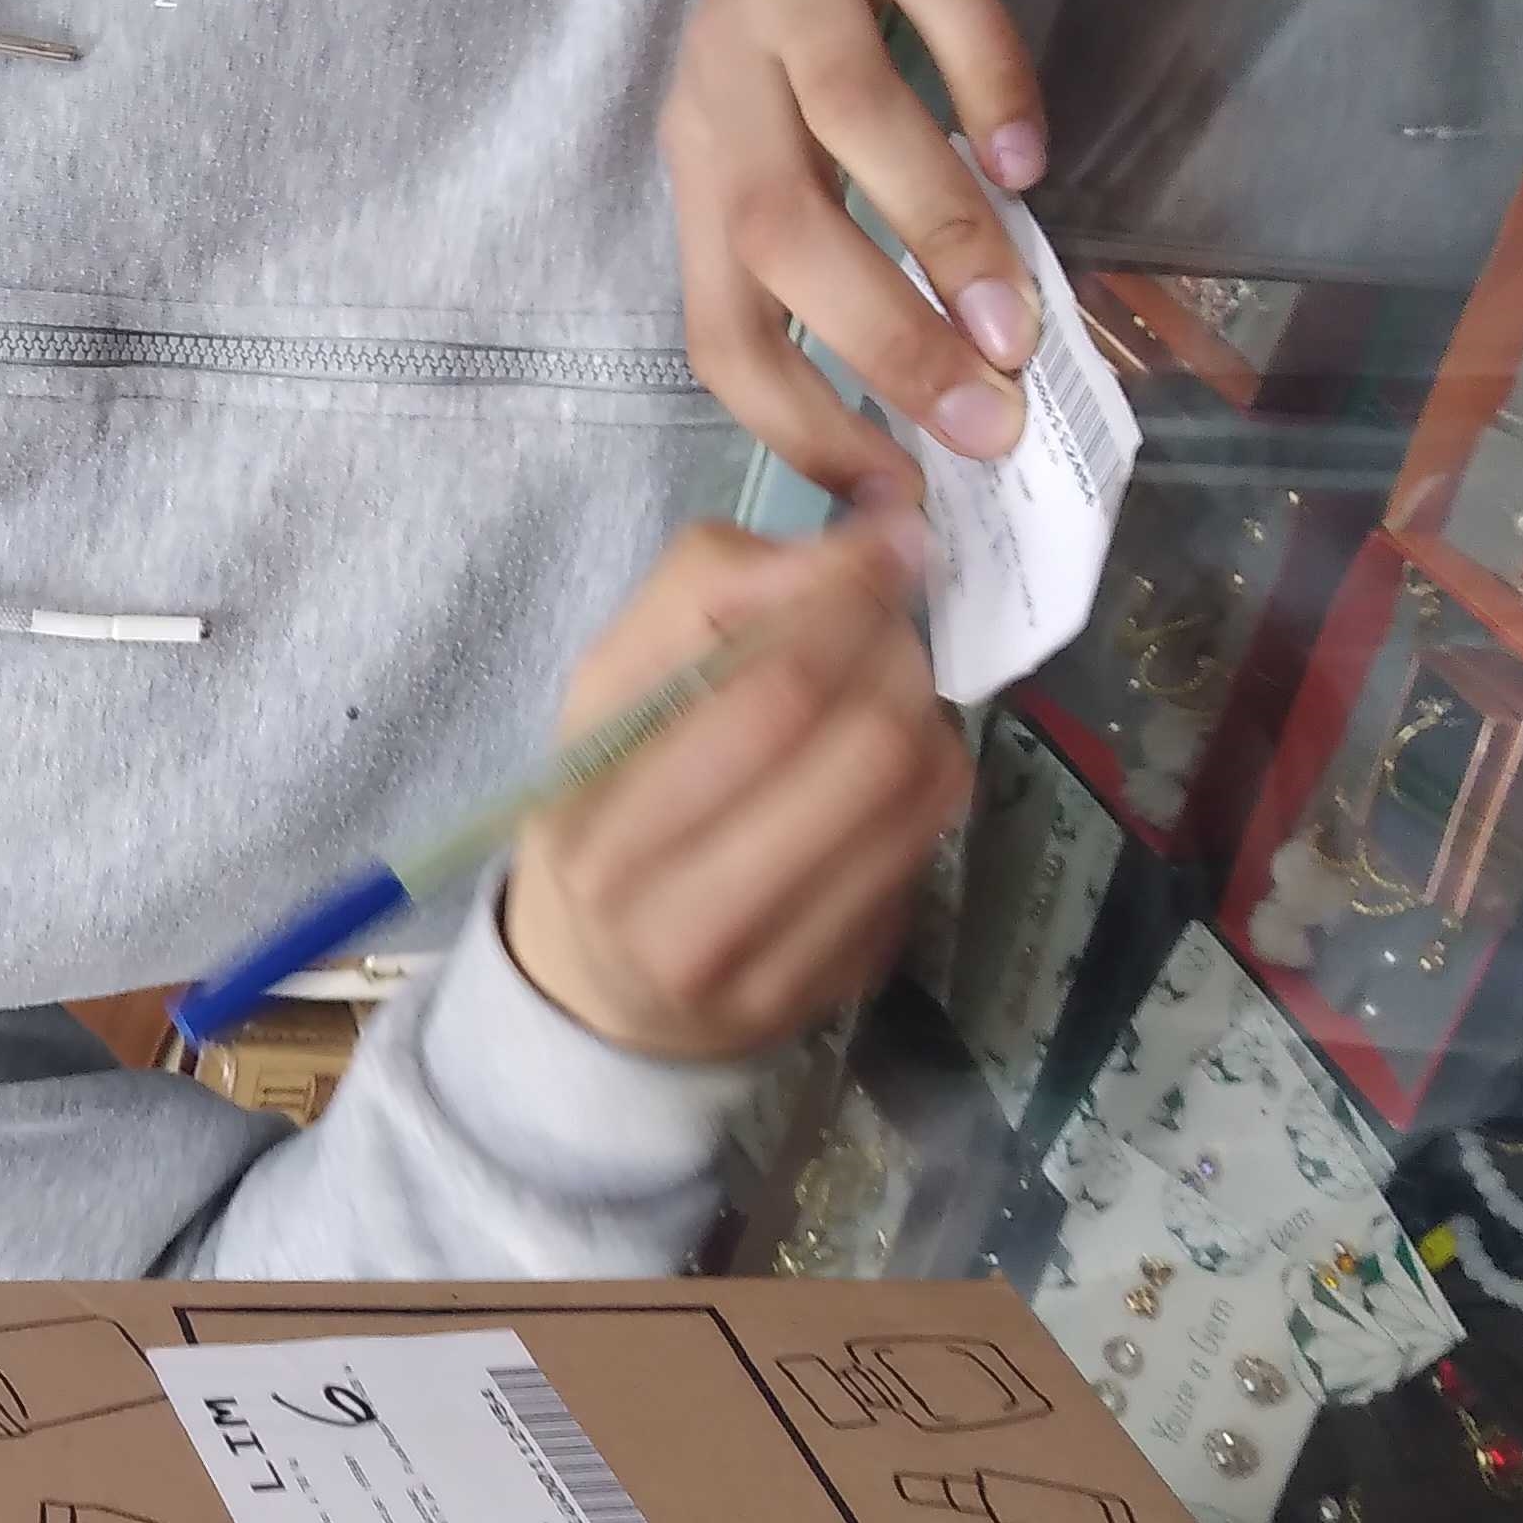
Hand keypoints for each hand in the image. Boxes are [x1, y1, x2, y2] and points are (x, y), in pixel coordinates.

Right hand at [500, 518, 971, 1059]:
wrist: (595, 983)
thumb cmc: (604, 803)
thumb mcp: (611, 683)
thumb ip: (713, 588)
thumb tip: (875, 535)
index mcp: (598, 813)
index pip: (769, 684)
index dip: (852, 597)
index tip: (885, 547)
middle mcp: (669, 907)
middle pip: (863, 739)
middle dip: (899, 654)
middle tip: (890, 625)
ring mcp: (759, 964)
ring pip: (911, 793)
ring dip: (927, 714)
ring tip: (891, 692)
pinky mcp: (831, 987)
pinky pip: (924, 850)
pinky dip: (927, 785)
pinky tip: (888, 772)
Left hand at [663, 0, 1048, 498]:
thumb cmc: (828, 10)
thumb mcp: (802, 137)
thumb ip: (849, 245)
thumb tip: (943, 395)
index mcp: (704, 165)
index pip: (720, 329)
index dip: (795, 422)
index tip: (893, 496)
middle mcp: (723, 82)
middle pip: (778, 235)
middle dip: (879, 343)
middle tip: (984, 418)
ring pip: (848, 122)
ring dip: (936, 232)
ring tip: (1016, 317)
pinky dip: (982, 80)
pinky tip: (1031, 155)